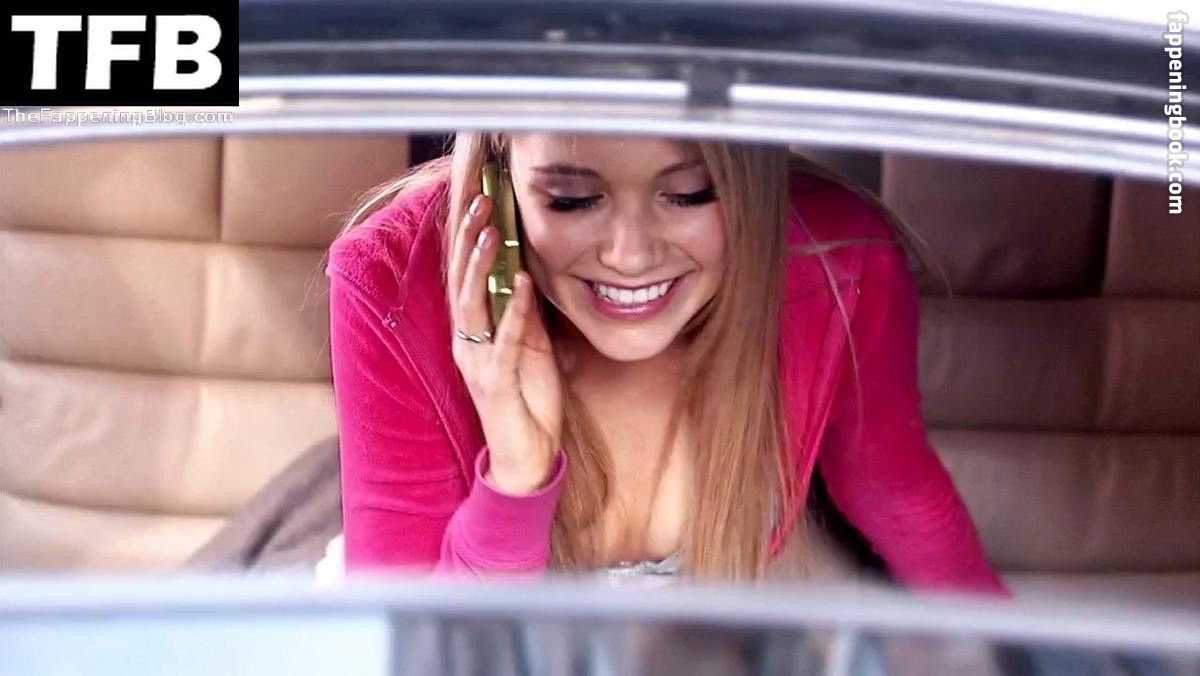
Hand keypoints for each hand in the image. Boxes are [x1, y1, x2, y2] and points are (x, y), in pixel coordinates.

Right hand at [447, 194, 563, 494]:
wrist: (526, 457)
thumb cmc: (528, 402)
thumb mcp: (530, 347)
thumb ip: (523, 313)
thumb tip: (525, 273)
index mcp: (473, 332)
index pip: (464, 275)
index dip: (467, 238)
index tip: (477, 198)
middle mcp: (466, 342)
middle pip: (460, 280)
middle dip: (468, 238)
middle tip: (478, 199)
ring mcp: (477, 362)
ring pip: (470, 304)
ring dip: (481, 266)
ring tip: (491, 231)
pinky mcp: (494, 383)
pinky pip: (501, 341)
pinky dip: (511, 312)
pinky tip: (520, 286)